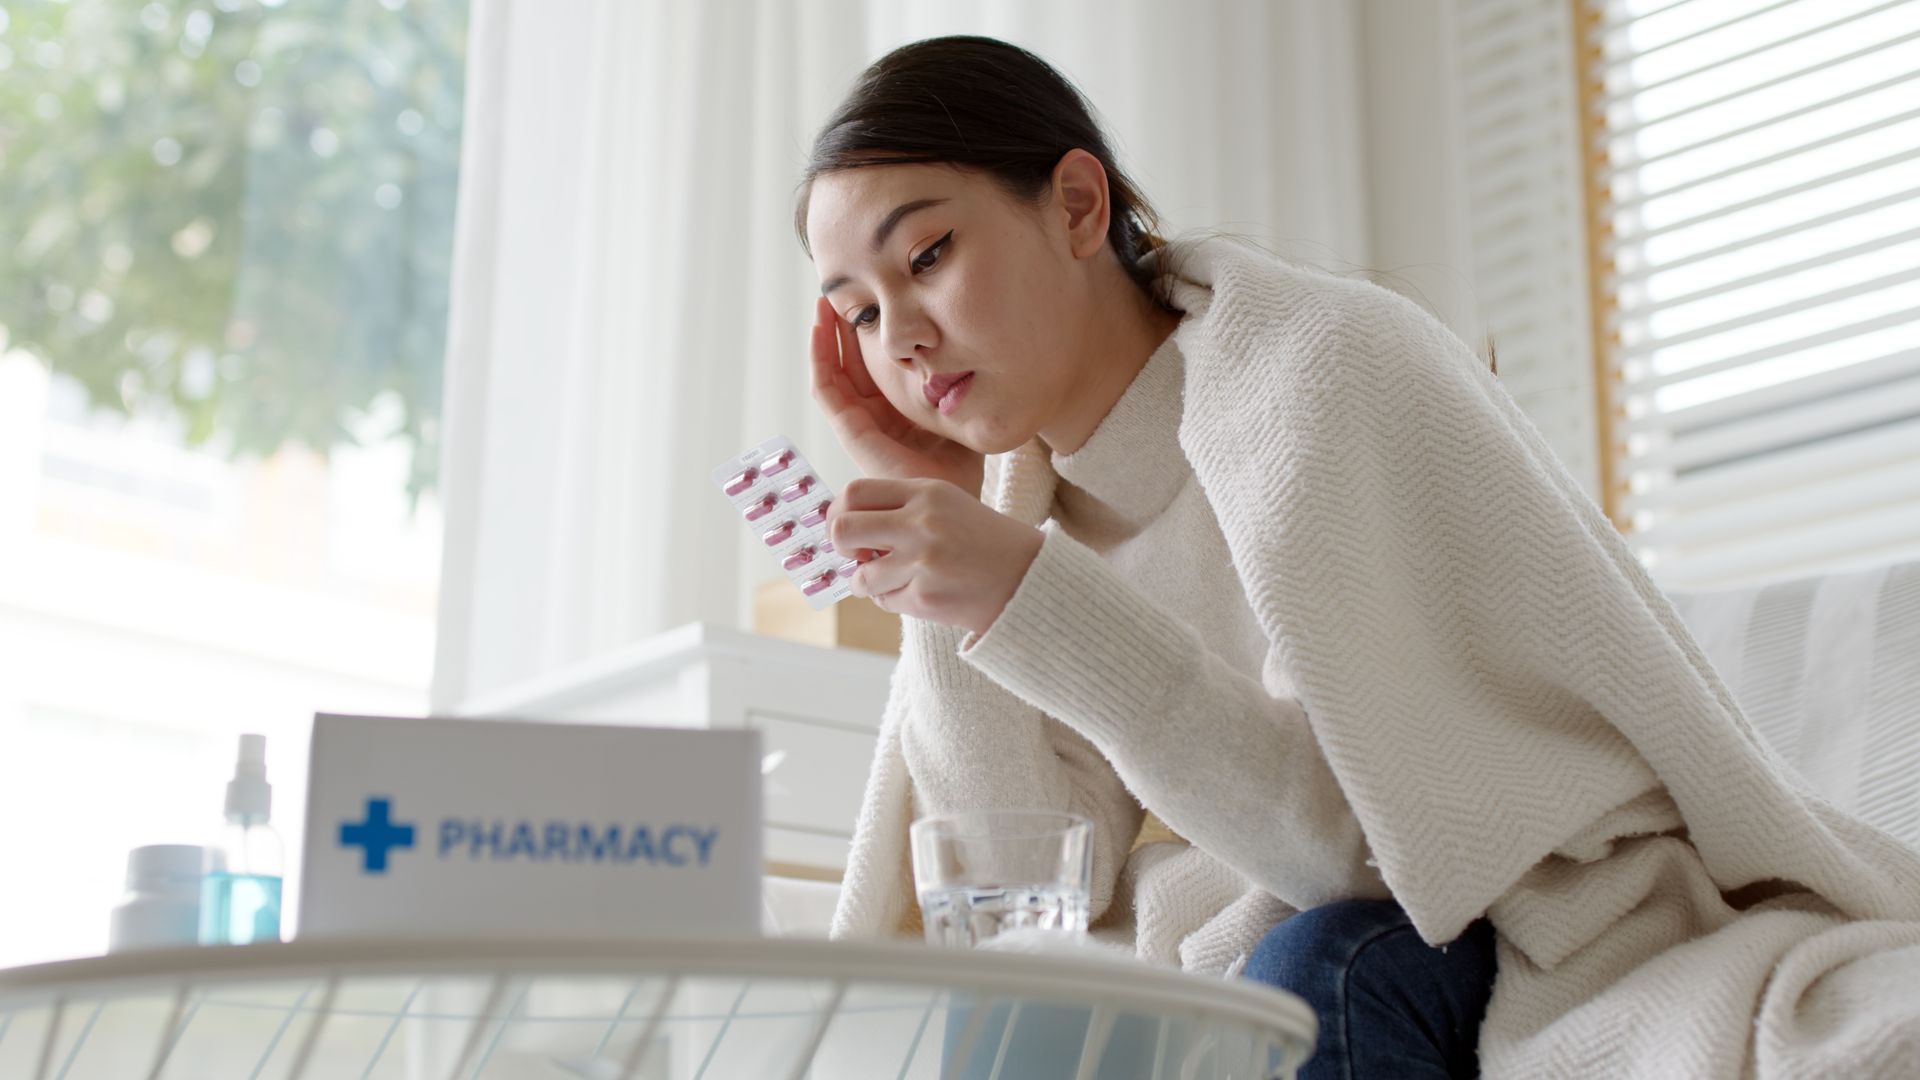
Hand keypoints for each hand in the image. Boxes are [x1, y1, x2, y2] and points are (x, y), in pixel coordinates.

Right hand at [810, 297, 985, 497]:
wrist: (953, 495)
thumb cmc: (964, 462)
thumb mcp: (958, 407)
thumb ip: (951, 381)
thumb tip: (961, 342)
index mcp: (897, 410)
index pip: (875, 364)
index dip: (868, 333)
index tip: (873, 298)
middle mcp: (875, 415)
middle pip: (849, 362)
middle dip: (844, 326)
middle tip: (844, 288)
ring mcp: (860, 423)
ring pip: (832, 370)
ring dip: (826, 336)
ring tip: (825, 301)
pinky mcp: (851, 430)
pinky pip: (826, 388)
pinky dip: (820, 357)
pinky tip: (820, 328)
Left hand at [827, 476, 1042, 635]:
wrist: (1029, 578)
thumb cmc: (982, 541)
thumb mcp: (946, 504)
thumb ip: (899, 507)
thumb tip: (841, 524)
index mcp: (926, 492)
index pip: (855, 492)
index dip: (839, 511)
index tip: (846, 525)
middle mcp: (921, 523)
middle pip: (843, 530)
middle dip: (841, 547)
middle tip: (857, 555)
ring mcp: (923, 562)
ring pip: (861, 576)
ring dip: (868, 583)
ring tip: (892, 580)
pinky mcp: (926, 598)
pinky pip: (885, 601)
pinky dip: (895, 600)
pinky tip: (921, 592)